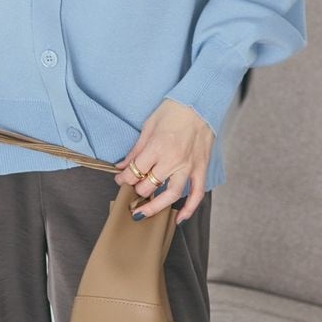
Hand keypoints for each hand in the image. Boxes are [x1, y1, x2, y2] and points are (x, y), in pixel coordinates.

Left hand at [113, 99, 214, 224]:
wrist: (199, 102)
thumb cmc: (173, 110)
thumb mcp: (149, 126)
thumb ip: (136, 149)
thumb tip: (123, 166)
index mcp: (157, 146)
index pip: (136, 171)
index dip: (124, 178)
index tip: (120, 179)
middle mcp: (173, 159)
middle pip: (150, 185)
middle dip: (136, 189)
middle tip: (131, 190)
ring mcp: (189, 166)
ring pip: (172, 195)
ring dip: (155, 207)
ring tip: (143, 213)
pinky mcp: (201, 168)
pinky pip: (197, 194)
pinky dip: (189, 209)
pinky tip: (179, 218)